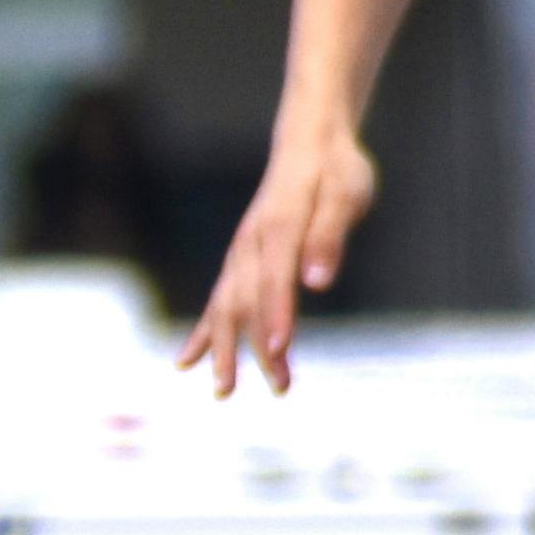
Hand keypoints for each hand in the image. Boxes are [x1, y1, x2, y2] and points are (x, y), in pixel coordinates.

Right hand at [176, 126, 378, 397]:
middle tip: (263, 389)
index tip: (279, 353)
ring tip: (223, 390)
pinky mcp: (240, 260)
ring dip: (224, 349)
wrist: (309, 144)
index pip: (274, 280)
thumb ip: (329, 236)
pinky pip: (218, 300)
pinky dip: (204, 332)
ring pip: (226, 307)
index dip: (276, 316)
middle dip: (250, 348)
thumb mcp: (346, 195)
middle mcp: (250, 244)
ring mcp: (240, 252)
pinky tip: (188, 362)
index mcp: (278, 227)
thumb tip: (318, 281)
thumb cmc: (336, 171)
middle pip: (244, 302)